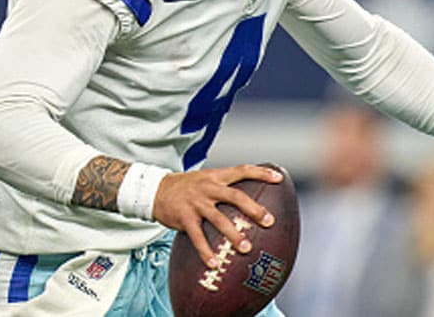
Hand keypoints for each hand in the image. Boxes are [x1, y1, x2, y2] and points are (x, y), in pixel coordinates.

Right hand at [153, 164, 280, 268]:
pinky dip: (206, 251)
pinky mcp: (184, 217)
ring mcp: (196, 203)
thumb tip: (248, 199)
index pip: (242, 170)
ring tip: (246, 248)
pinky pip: (197, 236)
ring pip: (219, 218)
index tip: (279, 178)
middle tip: (269, 221)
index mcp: (215, 177)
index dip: (261, 173)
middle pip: (235, 196)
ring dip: (233, 234)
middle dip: (254, 209)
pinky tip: (214, 263)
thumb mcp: (205, 179)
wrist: (154, 190)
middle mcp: (208, 188)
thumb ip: (223, 186)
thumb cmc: (185, 187)